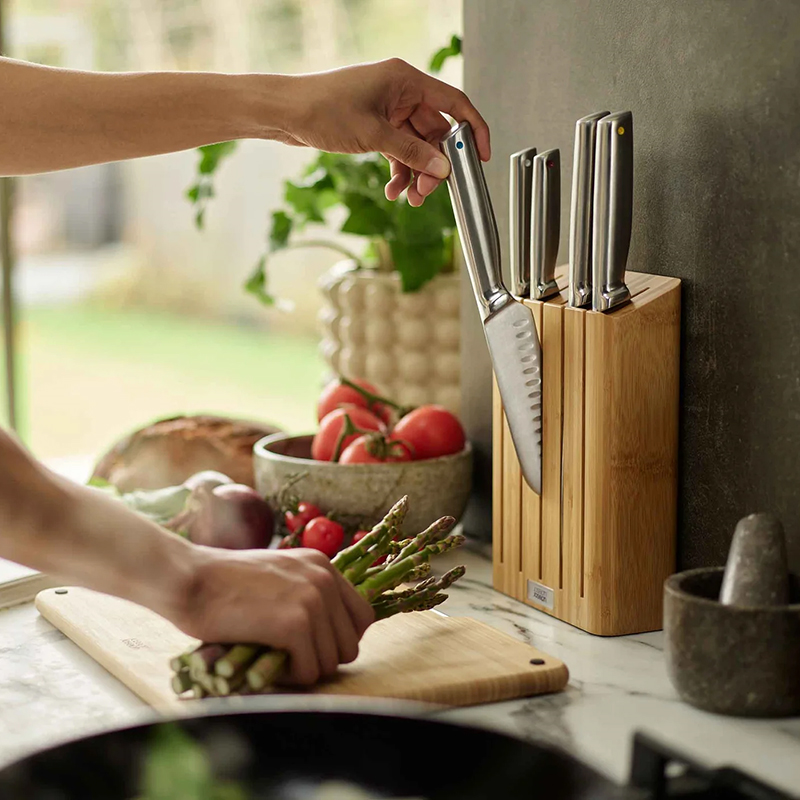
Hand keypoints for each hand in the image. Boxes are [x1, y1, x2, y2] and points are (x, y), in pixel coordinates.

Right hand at [178, 546, 374, 685]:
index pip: (362, 617)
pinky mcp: (294, 624)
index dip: (340, 639)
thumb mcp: (278, 576)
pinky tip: (266, 664)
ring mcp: (311, 600)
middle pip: (350, 645)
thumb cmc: (223, 584)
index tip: (313, 647)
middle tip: (288, 658)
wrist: (189, 579)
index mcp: (323, 565)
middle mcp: (324, 579)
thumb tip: (330, 635)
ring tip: (272, 659)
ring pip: (330, 662)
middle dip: (321, 659)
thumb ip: (306, 594)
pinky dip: (289, 678)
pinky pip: (309, 671)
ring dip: (303, 670)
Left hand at [280, 58, 490, 206]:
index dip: (472, 130)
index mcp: (406, 80)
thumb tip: (442, 169)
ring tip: (409, 198)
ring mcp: (388, 110)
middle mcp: (400, 92)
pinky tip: (394, 189)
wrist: (285, 113)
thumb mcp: (373, 135)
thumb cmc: (322, 109)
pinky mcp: (375, 126)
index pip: (454, 103)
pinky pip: (399, 151)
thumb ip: (412, 152)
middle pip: (434, 132)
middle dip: (434, 164)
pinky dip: (399, 171)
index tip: (481, 156)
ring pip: (416, 147)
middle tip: (428, 191)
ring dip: (415, 173)